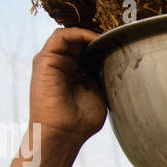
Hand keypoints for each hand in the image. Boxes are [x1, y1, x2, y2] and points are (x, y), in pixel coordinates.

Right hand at [29, 27, 106, 148]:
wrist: (63, 133)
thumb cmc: (80, 121)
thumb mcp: (98, 93)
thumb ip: (102, 75)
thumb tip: (117, 59)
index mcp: (74, 72)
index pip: (87, 49)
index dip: (102, 44)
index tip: (121, 43)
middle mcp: (61, 65)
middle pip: (78, 40)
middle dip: (97, 35)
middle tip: (117, 34)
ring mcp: (52, 61)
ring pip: (69, 35)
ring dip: (88, 32)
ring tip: (106, 36)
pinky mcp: (44, 60)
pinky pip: (60, 36)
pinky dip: (78, 33)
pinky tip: (94, 38)